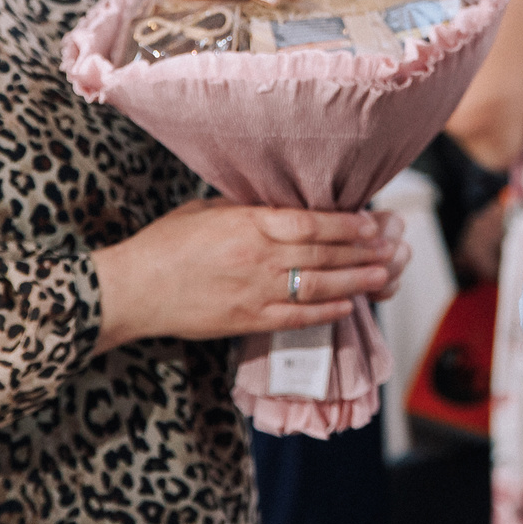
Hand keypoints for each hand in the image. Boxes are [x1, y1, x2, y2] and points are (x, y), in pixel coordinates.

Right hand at [90, 201, 407, 354]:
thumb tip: (280, 202)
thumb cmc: (164, 245)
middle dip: (361, 251)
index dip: (346, 223)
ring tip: (382, 276)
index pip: (311, 222)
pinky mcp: (246, 321)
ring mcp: (254, 292)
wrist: (132, 290)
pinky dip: (326, 313)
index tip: (371, 221)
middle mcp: (258, 257)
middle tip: (390, 248)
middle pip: (322, 253)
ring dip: (355, 282)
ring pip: (318, 287)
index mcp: (248, 224)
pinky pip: (296, 318)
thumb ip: (246, 208)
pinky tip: (348, 307)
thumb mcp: (206, 210)